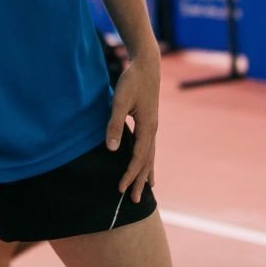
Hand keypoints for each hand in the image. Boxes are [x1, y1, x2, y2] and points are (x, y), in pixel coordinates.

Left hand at [105, 55, 158, 202]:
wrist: (147, 65)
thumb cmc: (132, 81)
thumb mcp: (120, 101)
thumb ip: (115, 124)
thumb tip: (112, 149)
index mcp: (147, 128)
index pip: (138, 159)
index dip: (129, 175)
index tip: (120, 189)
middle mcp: (153, 131)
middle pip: (147, 162)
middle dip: (140, 181)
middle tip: (134, 201)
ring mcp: (153, 127)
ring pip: (150, 156)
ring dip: (146, 173)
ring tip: (146, 189)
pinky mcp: (149, 122)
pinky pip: (149, 148)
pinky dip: (148, 160)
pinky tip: (146, 164)